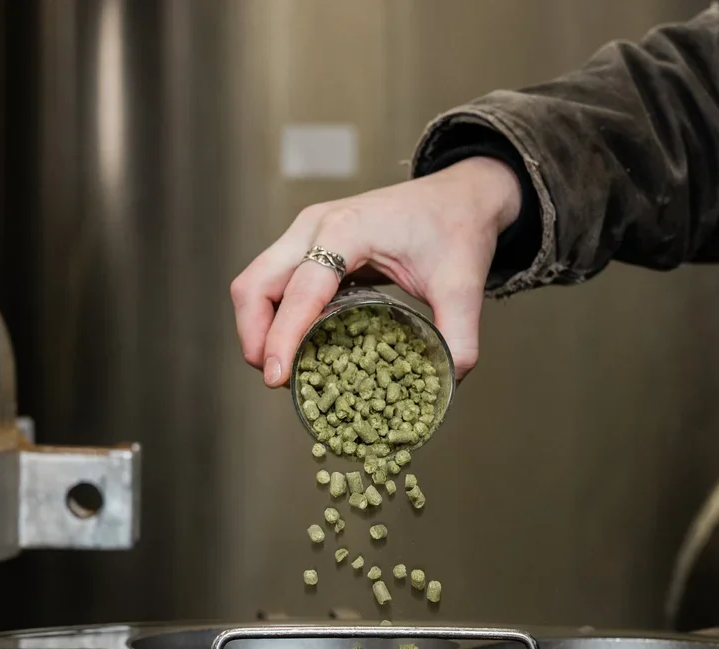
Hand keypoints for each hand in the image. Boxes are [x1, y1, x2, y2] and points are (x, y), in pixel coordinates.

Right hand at [231, 157, 522, 386]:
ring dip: (259, 328)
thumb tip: (445, 383)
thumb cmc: (457, 228)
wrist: (461, 195)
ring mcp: (306, 233)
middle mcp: (315, 227)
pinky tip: (296, 346)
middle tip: (278, 379)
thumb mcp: (463, 287)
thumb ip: (458, 338)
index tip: (278, 378)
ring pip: (255, 283)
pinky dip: (273, 316)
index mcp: (347, 230)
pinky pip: (272, 282)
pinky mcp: (309, 244)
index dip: (283, 337)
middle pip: (255, 284)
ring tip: (284, 368)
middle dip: (257, 337)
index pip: (300, 290)